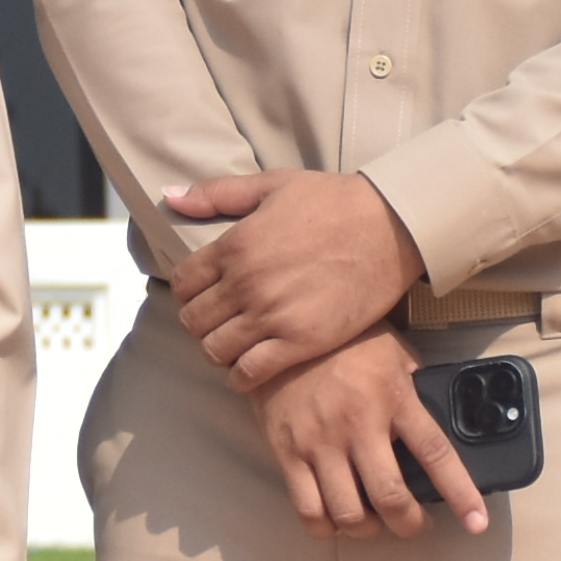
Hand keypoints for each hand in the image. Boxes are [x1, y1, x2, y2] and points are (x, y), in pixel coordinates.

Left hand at [163, 170, 424, 389]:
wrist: (391, 225)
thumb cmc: (334, 201)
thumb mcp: (272, 185)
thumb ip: (217, 194)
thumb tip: (170, 197)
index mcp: (235, 245)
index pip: (183, 283)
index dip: (190, 291)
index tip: (206, 294)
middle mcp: (246, 283)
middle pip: (193, 321)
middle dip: (202, 322)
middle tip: (221, 321)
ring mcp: (273, 315)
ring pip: (214, 350)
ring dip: (220, 350)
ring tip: (237, 343)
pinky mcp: (301, 342)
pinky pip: (249, 373)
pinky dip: (242, 376)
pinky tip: (252, 367)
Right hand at [260, 330, 491, 539]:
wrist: (285, 329)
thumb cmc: (349, 342)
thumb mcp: (397, 356)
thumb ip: (418, 393)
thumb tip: (446, 426)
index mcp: (394, 398)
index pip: (435, 453)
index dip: (460, 494)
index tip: (476, 522)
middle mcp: (358, 424)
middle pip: (390, 498)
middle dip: (409, 525)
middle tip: (414, 524)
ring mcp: (319, 441)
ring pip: (348, 512)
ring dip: (367, 530)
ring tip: (373, 522)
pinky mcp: (286, 452)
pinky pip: (308, 509)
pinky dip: (325, 527)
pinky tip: (335, 519)